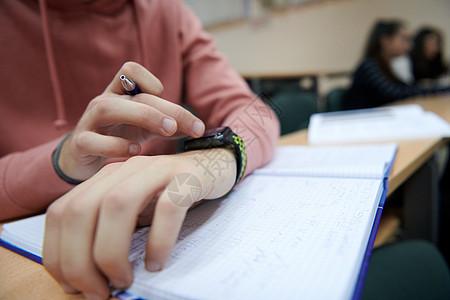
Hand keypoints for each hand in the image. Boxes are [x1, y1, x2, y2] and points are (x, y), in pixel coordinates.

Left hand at [43, 148, 235, 299]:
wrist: (214, 165)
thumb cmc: (170, 195)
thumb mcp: (135, 211)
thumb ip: (111, 231)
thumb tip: (90, 277)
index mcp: (105, 178)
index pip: (62, 212)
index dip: (57, 253)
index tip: (72, 284)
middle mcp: (125, 170)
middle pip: (82, 210)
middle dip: (80, 260)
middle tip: (98, 291)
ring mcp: (157, 170)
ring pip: (118, 204)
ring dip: (112, 251)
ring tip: (123, 279)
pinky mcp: (187, 178)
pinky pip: (168, 207)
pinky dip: (159, 240)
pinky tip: (157, 262)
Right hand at [58, 62, 204, 180]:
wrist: (83, 156)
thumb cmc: (118, 137)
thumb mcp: (145, 128)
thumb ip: (169, 126)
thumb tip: (198, 129)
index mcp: (119, 94)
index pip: (131, 70)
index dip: (151, 81)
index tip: (167, 103)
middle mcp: (104, 102)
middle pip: (133, 95)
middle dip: (163, 108)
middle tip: (183, 125)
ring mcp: (89, 121)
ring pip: (107, 108)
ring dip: (143, 116)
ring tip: (167, 130)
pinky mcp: (81, 143)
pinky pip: (93, 141)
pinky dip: (116, 146)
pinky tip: (136, 151)